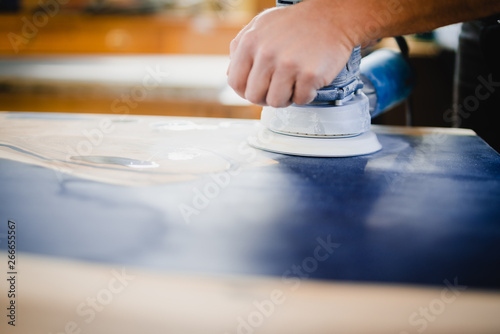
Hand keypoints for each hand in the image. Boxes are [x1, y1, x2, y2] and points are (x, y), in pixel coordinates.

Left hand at [227, 0, 356, 107]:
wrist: (332, 17)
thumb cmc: (296, 24)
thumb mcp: (260, 26)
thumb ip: (240, 48)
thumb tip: (231, 74)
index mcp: (250, 42)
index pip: (235, 82)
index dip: (245, 91)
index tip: (257, 89)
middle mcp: (267, 53)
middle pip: (254, 97)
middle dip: (265, 97)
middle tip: (277, 89)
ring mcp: (288, 65)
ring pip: (276, 102)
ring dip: (286, 98)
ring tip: (293, 84)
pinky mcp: (310, 75)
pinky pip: (300, 100)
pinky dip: (305, 95)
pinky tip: (308, 81)